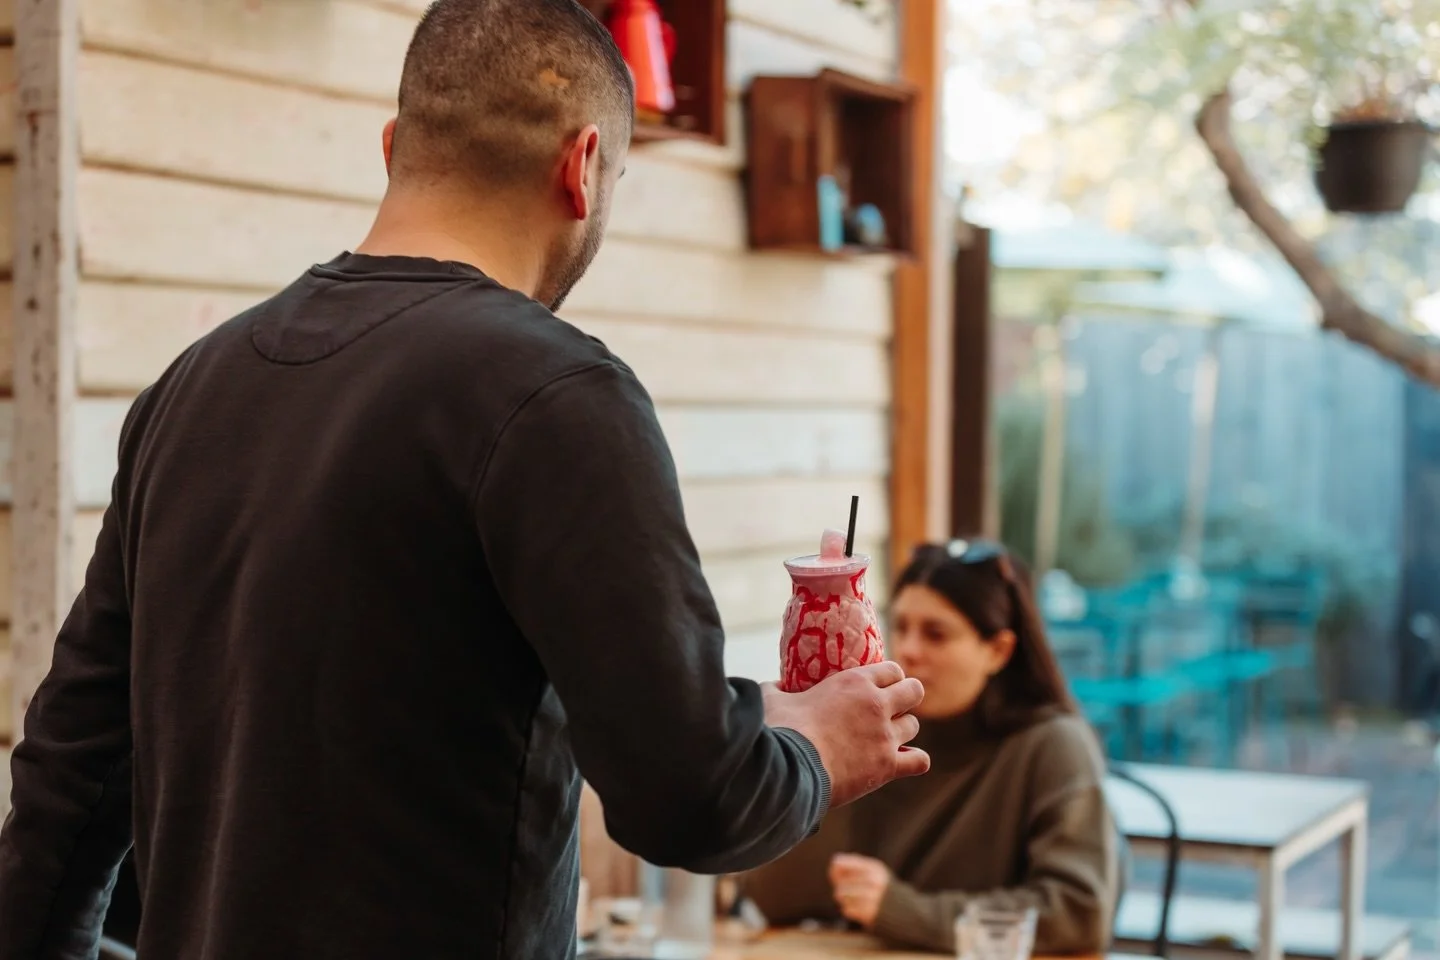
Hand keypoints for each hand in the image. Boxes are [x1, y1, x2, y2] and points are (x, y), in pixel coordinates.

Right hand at [761, 660, 929, 807]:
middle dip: (906, 698)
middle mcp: (877, 705)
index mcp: (854, 682)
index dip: (889, 678)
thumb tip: (773, 686)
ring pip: (914, 725)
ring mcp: (885, 736)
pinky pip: (919, 760)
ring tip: (888, 738)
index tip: (881, 687)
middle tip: (891, 709)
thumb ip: (777, 689)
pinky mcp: (887, 766)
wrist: (789, 769)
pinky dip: (914, 761)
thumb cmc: (779, 730)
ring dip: (903, 731)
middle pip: (914, 691)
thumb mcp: (772, 699)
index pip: (892, 669)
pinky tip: (902, 763)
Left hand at [829, 853, 889, 927]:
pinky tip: (858, 909)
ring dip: (843, 899)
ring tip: (853, 901)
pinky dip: (849, 910)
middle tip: (847, 892)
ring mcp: (872, 897)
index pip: (841, 863)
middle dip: (840, 888)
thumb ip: (857, 866)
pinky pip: (847, 909)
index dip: (834, 871)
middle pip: (840, 883)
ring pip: (841, 896)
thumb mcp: (877, 873)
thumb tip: (834, 863)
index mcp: (874, 867)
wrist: (908, 913)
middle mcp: (873, 880)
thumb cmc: (886, 890)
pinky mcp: (870, 913)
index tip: (836, 876)